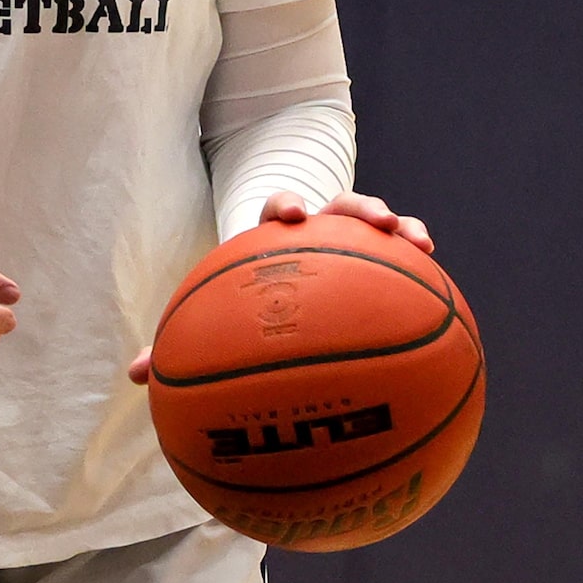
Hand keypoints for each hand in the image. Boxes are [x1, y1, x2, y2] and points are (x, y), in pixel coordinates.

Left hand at [126, 191, 433, 387]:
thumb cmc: (246, 305)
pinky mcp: (378, 266)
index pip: (279, 209)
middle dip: (360, 208)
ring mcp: (353, 246)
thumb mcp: (219, 318)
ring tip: (418, 241)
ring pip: (380, 230)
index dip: (286, 206)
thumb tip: (136, 376)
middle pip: (340, 207)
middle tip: (376, 221)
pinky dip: (421, 273)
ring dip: (400, 227)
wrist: (286, 281)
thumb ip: (183, 344)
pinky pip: (404, 268)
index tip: (292, 217)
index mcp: (277, 238)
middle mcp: (320, 234)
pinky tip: (445, 299)